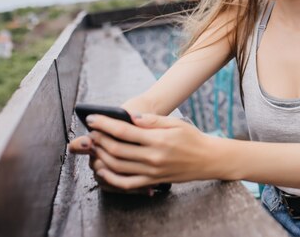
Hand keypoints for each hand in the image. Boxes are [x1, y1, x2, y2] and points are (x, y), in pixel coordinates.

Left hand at [86, 113, 213, 190]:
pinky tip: (103, 169)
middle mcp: (153, 157)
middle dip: (100, 139)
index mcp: (158, 139)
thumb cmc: (192, 138)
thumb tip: (130, 116)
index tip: (92, 118)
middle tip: (91, 131)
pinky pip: (126, 183)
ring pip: (118, 166)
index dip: (105, 124)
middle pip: (117, 149)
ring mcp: (152, 172)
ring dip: (101, 156)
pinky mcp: (152, 181)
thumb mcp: (175, 123)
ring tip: (95, 146)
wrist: (207, 159)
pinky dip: (111, 178)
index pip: (124, 131)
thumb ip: (152, 120)